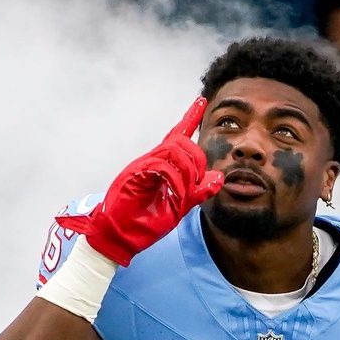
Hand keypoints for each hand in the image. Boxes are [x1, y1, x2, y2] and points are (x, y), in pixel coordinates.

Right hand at [56, 97, 221, 264]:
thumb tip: (219, 177)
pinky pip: (161, 167)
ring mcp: (142, 166)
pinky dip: (175, 181)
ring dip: (187, 171)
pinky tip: (176, 196)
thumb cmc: (145, 223)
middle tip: (197, 183)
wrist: (120, 238)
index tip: (201, 101)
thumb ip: (198, 192)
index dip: (189, 118)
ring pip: (173, 150)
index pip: (176, 136)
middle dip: (197, 160)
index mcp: (161, 166)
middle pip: (181, 142)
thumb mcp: (179, 208)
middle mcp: (151, 161)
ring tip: (186, 192)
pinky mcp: (134, 174)